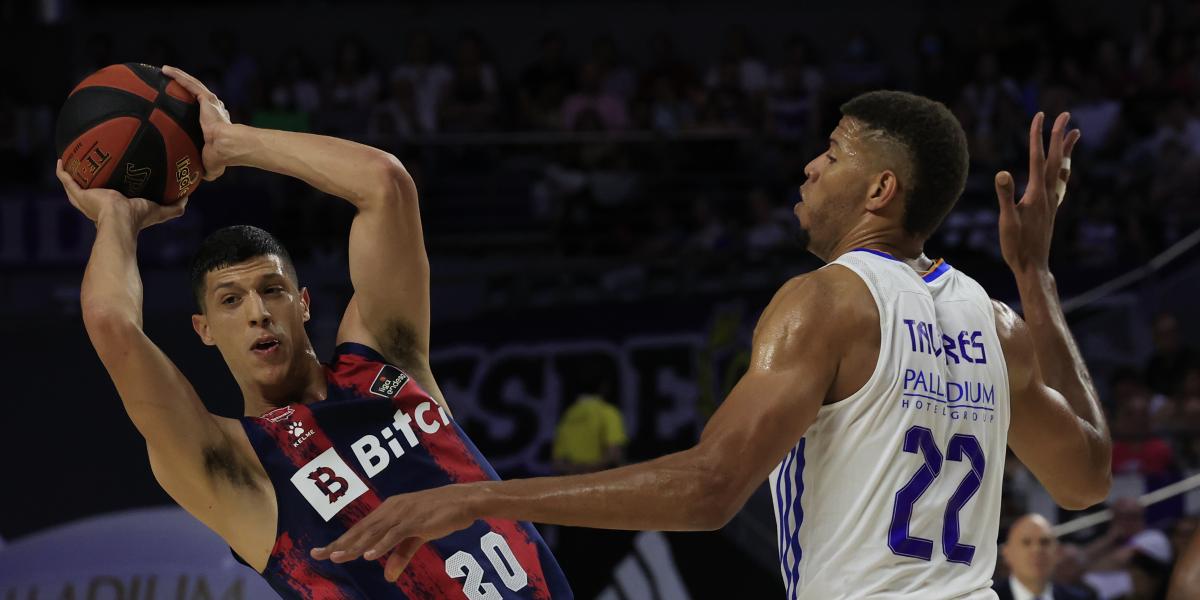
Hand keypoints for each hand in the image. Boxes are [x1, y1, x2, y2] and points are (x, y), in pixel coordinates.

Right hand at [56, 160, 186, 228]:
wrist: (121, 219)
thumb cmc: (138, 218)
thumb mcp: (160, 211)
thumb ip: (175, 207)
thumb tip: (188, 198)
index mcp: (113, 208)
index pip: (108, 199)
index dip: (108, 189)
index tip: (112, 176)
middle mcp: (96, 205)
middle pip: (88, 191)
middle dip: (88, 180)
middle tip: (89, 165)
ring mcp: (85, 200)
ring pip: (74, 186)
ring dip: (72, 174)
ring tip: (71, 160)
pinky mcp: (79, 195)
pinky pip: (66, 180)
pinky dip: (62, 171)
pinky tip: (61, 160)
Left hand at [161, 65, 231, 180]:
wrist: (227, 147)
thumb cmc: (221, 157)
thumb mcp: (209, 165)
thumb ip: (203, 168)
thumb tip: (195, 181)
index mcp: (214, 124)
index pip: (201, 112)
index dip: (191, 108)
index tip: (179, 106)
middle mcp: (213, 110)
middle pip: (194, 94)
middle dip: (183, 87)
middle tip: (168, 84)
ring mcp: (210, 103)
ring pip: (191, 85)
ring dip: (178, 77)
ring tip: (163, 71)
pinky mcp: (207, 98)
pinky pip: (189, 83)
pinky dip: (178, 75)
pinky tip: (165, 70)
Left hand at [311, 485, 477, 581]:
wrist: (464, 501)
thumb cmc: (441, 514)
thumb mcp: (417, 537)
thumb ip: (401, 555)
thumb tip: (387, 576)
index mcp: (389, 510)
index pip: (361, 528)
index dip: (341, 540)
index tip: (321, 551)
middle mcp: (391, 509)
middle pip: (361, 530)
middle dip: (339, 543)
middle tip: (318, 555)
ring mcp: (403, 514)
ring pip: (374, 532)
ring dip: (355, 545)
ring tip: (338, 557)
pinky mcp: (415, 521)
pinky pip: (395, 535)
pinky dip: (382, 545)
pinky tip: (369, 555)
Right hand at [995, 112, 1080, 274]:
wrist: (1033, 267)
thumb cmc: (1017, 246)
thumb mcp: (1007, 221)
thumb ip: (1005, 196)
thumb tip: (1002, 172)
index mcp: (1036, 193)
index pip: (1036, 157)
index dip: (1038, 135)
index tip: (1040, 115)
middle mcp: (1047, 194)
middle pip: (1055, 158)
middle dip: (1058, 135)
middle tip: (1064, 114)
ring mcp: (1051, 202)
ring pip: (1061, 169)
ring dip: (1066, 149)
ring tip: (1075, 133)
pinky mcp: (1050, 210)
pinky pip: (1060, 182)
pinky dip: (1063, 169)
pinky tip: (1063, 169)